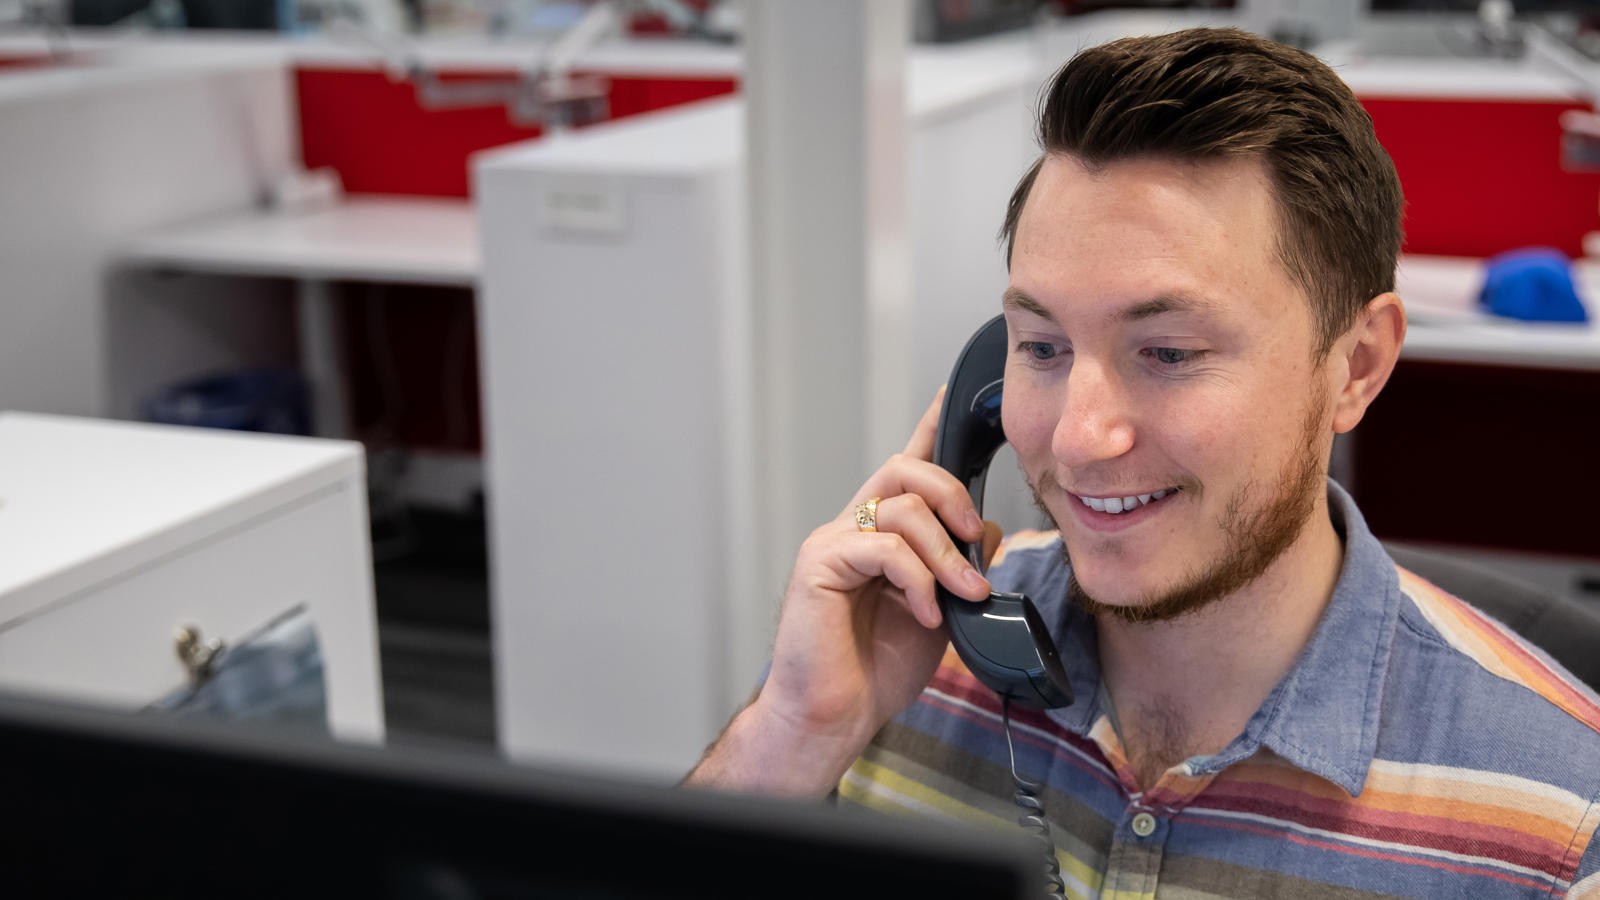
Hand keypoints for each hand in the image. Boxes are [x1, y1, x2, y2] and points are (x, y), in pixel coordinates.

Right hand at [686, 388, 1000, 795]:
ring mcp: (834, 543)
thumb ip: (959, 569)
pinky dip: (917, 580)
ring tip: (962, 594)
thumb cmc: (874, 670)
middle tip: (975, 539)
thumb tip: (991, 531)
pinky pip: (884, 548)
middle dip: (952, 494)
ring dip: (946, 552)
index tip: (952, 395)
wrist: (833, 717)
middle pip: (904, 470)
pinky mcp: (821, 565)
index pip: (905, 468)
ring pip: (902, 507)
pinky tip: (924, 613)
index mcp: (880, 535)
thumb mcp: (938, 613)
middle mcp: (854, 529)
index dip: (929, 428)